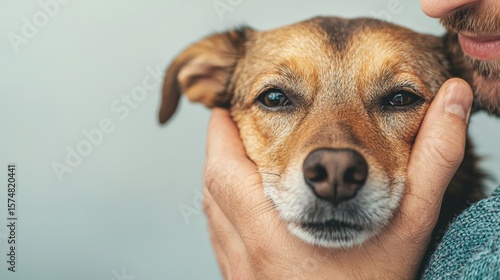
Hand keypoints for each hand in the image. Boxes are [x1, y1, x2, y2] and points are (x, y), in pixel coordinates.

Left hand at [203, 78, 472, 278]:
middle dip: (220, 148)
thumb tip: (453, 100)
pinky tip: (247, 203)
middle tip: (235, 123)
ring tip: (240, 153)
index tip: (233, 107)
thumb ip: (432, 162)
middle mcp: (245, 254)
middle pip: (211, 187)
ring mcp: (238, 272)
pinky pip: (219, 235)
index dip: (225, 132)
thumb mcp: (410, 225)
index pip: (225, 171)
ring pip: (212, 211)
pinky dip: (224, 208)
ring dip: (220, 177)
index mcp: (272, 237)